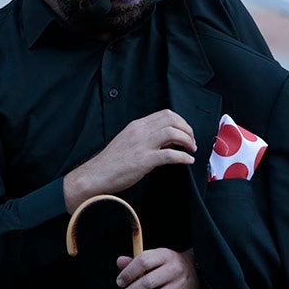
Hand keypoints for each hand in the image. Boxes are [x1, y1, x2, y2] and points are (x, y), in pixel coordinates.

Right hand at [64, 109, 196, 211]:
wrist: (96, 175)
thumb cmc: (111, 162)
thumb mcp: (127, 141)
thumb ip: (144, 137)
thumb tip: (164, 140)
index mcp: (137, 125)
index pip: (165, 114)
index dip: (181, 121)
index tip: (186, 131)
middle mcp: (140, 131)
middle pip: (172, 119)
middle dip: (187, 129)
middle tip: (192, 140)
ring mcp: (142, 145)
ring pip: (173, 132)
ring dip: (187, 140)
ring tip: (191, 149)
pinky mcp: (144, 160)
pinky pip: (170, 154)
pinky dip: (183, 156)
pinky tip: (188, 160)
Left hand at [113, 248, 199, 288]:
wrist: (198, 270)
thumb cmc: (169, 264)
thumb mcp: (156, 257)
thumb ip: (137, 261)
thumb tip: (120, 262)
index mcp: (164, 255)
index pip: (144, 261)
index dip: (129, 272)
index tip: (119, 282)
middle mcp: (173, 270)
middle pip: (148, 282)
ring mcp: (179, 286)